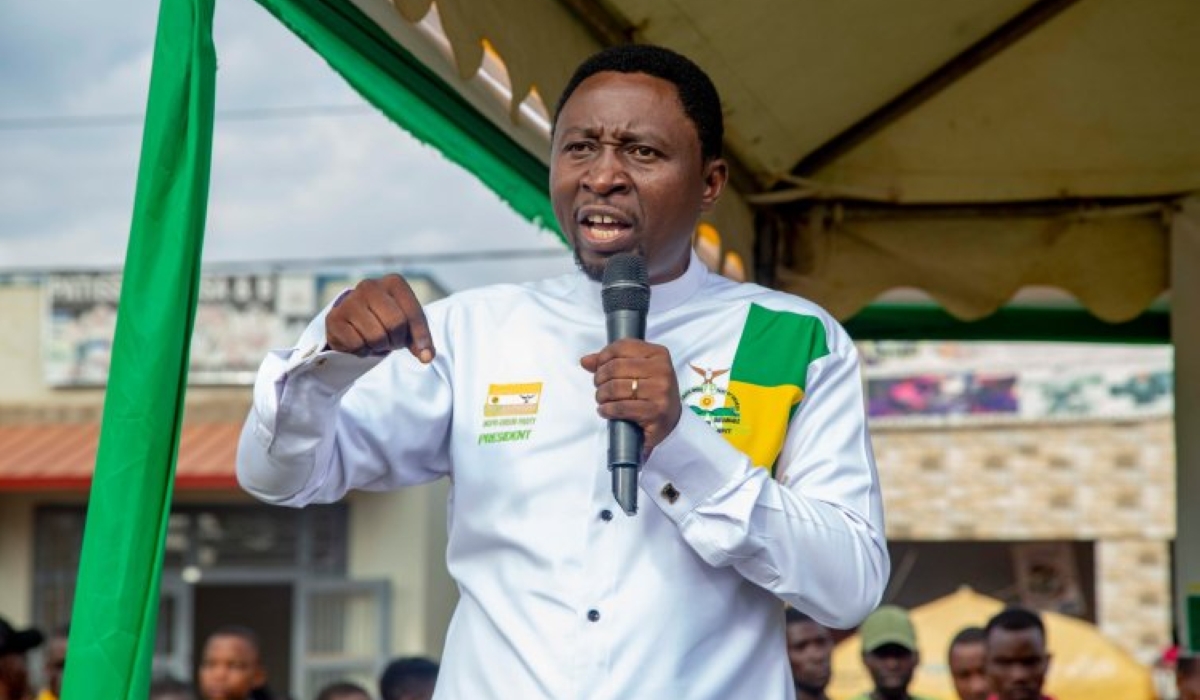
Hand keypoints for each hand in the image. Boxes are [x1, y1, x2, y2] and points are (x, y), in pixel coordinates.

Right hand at [325, 274, 434, 361]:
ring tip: (376, 340)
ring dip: (379, 347)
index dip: (421, 337)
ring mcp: (350, 300)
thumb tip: (426, 357)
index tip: (425, 355)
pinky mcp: (334, 318)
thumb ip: (421, 341)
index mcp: (394, 283)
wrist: (353, 321)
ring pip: (376, 336)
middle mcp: (370, 286)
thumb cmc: (385, 321)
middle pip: (395, 324)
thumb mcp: (408, 326)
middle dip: (397, 341)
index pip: (413, 313)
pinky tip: (360, 341)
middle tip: (392, 342)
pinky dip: (362, 351)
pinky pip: (357, 344)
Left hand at [580, 339, 680, 453]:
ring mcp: (661, 391)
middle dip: (600, 378)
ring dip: (601, 395)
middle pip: (616, 367)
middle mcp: (662, 370)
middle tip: (599, 387)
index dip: (603, 356)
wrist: (670, 419)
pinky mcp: (656, 412)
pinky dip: (607, 410)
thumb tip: (585, 361)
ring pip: (616, 387)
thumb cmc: (651, 392)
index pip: (622, 347)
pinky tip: (605, 411)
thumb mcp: (636, 371)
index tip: (598, 367)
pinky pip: (621, 407)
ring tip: (602, 400)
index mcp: (658, 354)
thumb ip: (611, 362)